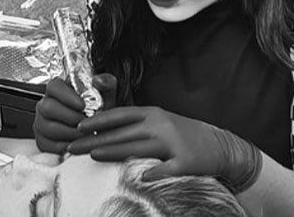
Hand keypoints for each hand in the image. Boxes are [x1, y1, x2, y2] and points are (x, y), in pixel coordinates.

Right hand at [33, 74, 117, 152]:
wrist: (99, 128)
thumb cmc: (101, 108)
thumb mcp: (107, 93)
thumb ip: (106, 83)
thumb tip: (98, 80)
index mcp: (59, 88)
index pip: (53, 86)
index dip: (66, 96)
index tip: (82, 105)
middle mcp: (46, 104)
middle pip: (48, 108)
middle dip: (70, 117)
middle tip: (86, 122)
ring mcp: (41, 123)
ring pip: (47, 128)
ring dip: (69, 132)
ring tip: (85, 133)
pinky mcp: (42, 141)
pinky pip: (47, 145)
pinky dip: (64, 146)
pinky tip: (77, 143)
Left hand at [67, 106, 261, 192]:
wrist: (218, 145)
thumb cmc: (182, 135)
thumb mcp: (160, 122)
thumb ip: (136, 125)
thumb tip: (106, 132)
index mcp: (154, 114)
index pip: (121, 114)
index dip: (99, 120)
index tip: (79, 126)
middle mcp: (161, 124)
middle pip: (124, 132)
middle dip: (97, 139)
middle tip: (74, 146)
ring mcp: (173, 143)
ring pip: (139, 147)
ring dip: (115, 151)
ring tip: (93, 154)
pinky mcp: (185, 162)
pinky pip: (165, 169)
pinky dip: (153, 173)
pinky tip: (139, 179)